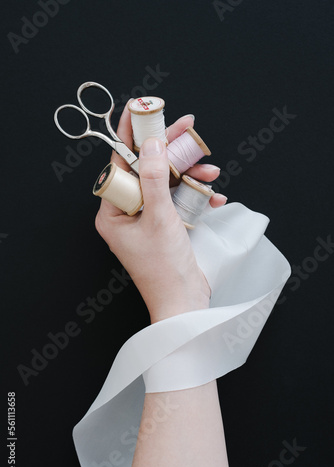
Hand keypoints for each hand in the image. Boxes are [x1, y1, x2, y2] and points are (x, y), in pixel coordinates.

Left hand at [95, 104, 226, 322]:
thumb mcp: (159, 218)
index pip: (120, 165)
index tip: (140, 111)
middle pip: (147, 169)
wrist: (185, 302)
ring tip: (211, 171)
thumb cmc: (164, 268)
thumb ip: (154, 178)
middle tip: (187, 130)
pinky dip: (196, 196)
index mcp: (113, 212)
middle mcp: (128, 213)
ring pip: (167, 183)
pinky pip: (179, 201)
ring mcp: (148, 219)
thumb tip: (151, 144)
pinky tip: (213, 197)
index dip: (131, 137)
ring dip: (191, 176)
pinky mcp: (166, 225)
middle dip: (171, 153)